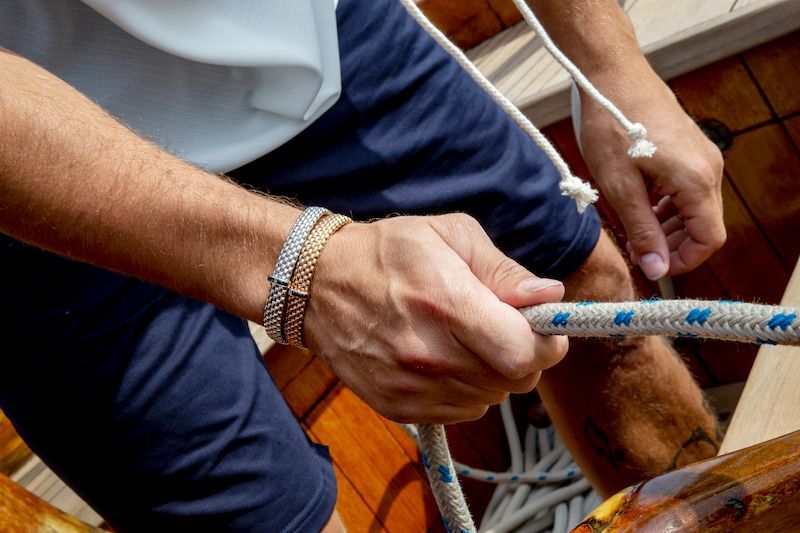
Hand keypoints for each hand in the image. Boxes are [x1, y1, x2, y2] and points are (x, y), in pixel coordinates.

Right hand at [304, 213, 567, 423]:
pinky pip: (462, 412)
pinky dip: (466, 389)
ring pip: (491, 399)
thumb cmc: (388, 251)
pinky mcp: (397, 406)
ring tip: (467, 340)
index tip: (539, 326)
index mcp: (447, 303)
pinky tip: (445, 359)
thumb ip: (504, 270)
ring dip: (493, 373)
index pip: (523, 353)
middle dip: (522, 354)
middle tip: (501, 327)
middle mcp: (429, 353)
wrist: (317, 284)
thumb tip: (550, 296)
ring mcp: (410, 386)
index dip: (545, 342)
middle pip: (514, 380)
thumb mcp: (450, 236)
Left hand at [579, 64, 725, 279]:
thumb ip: (642, 230)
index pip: (709, 239)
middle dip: (671, 246)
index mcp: (697, 180)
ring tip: (632, 231)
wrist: (610, 75)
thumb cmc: (611, 126)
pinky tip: (637, 205)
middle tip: (635, 251)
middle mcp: (708, 169)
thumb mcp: (619, 186)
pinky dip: (666, 206)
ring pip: (694, 209)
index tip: (651, 267)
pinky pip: (686, 190)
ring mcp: (701, 156)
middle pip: (704, 226)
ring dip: (667, 227)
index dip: (682, 261)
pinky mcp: (689, 149)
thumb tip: (657, 269)